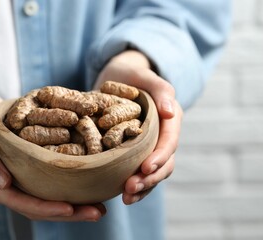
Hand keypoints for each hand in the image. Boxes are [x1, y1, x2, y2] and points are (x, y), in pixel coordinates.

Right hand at [0, 76, 103, 221]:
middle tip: (96, 213)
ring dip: (69, 205)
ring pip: (42, 197)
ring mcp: (11, 176)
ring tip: (96, 207)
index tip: (70, 209)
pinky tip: (83, 186)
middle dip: (66, 213)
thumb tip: (3, 184)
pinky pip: (43, 182)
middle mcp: (0, 184)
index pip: (18, 202)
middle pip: (35, 207)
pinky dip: (62, 187)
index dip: (44, 207)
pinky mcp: (21, 166)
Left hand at [95, 50, 182, 203]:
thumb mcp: (144, 75)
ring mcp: (150, 146)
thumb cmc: (131, 73)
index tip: (144, 168)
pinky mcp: (136, 152)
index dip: (159, 157)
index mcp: (169, 119)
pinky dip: (134, 184)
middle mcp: (162, 135)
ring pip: (153, 172)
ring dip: (142, 187)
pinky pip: (138, 171)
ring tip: (126, 197)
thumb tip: (171, 113)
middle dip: (149, 178)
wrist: (117, 77)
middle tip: (130, 189)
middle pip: (164, 163)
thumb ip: (161, 90)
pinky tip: (122, 194)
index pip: (169, 142)